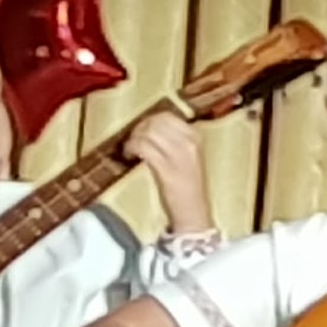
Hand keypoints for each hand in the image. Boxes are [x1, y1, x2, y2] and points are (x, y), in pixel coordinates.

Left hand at [119, 111, 214, 241]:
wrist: (192, 209)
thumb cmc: (187, 183)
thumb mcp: (187, 155)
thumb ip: (174, 139)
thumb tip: (148, 126)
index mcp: (196, 137)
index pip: (168, 117)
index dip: (149, 121)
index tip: (142, 131)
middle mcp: (189, 143)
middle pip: (156, 122)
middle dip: (139, 128)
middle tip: (133, 140)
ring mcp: (179, 155)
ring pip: (148, 133)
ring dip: (133, 139)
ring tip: (131, 149)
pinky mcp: (166, 168)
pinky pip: (143, 147)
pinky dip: (131, 148)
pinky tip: (130, 156)